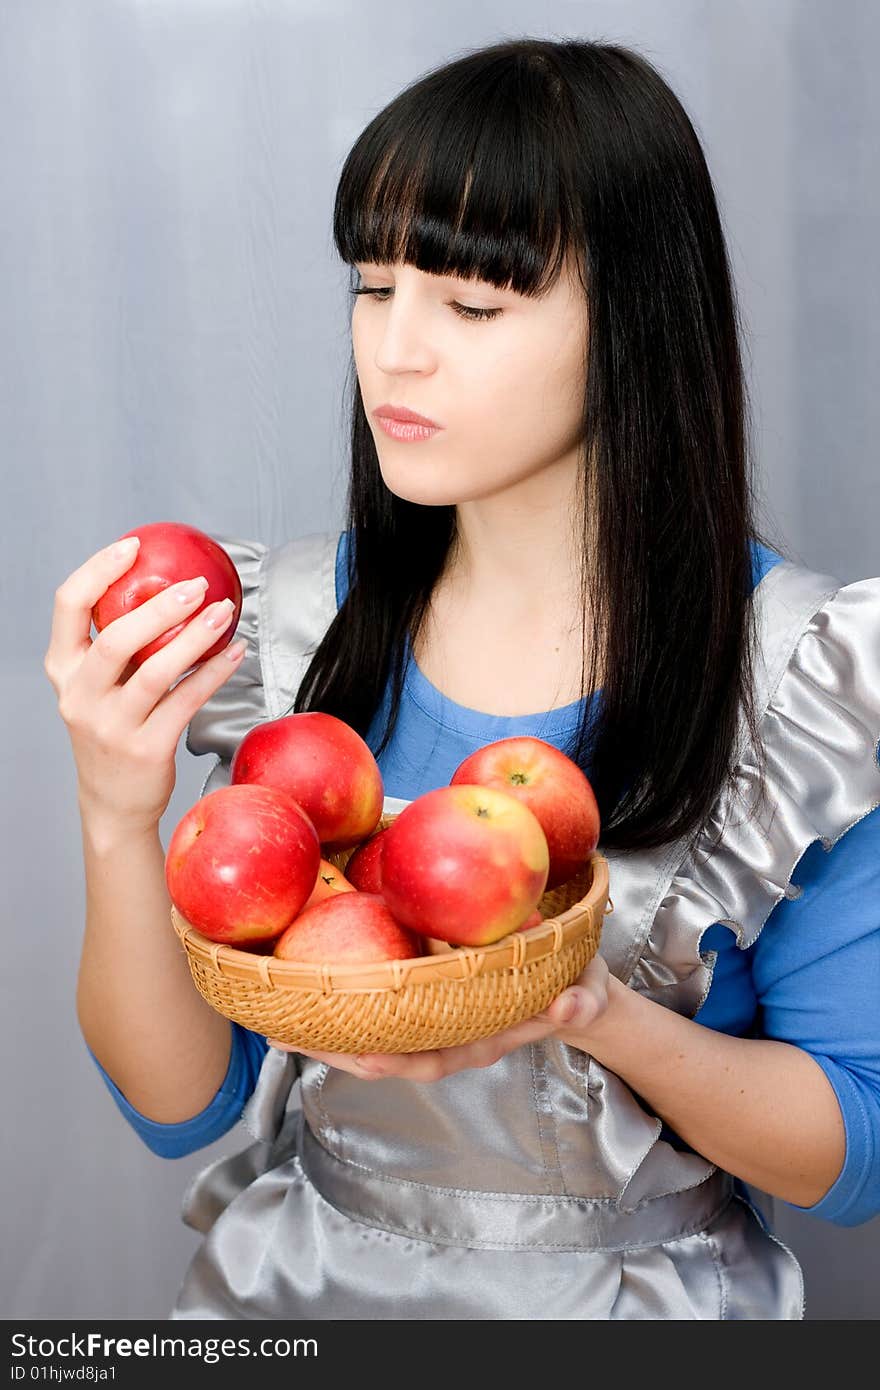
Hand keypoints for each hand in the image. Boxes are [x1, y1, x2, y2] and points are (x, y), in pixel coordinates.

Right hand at [43, 536, 243, 837]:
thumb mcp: (97, 687)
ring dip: (196, 637)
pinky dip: (214, 673)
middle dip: (159, 607)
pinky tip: (234, 654)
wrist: (112, 803)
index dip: (98, 570)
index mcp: (62, 670)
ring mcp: (111, 725)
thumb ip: (118, 645)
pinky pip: (186, 701)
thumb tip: (165, 585)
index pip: (68, 606)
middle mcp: (80, 696)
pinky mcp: (146, 748)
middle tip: (197, 585)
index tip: (133, 547)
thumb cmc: (112, 730)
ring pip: (156, 671)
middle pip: (115, 639)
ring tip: (225, 613)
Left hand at [267, 953, 610, 1080]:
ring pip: (371, 1031)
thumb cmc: (574, 988)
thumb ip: (579, 1001)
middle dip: (335, 1049)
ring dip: (325, 1027)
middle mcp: (446, 1034)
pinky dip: (342, 995)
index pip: (431, 1058)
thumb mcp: (585, 991)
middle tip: (286, 1037)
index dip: (394, 1059)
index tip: (362, 1056)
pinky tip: (307, 978)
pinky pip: (376, 1001)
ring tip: (275, 1017)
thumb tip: (570, 1007)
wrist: (570, 988)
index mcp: (479, 1038)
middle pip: (384, 1051)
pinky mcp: (421, 993)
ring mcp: (431, 1017)